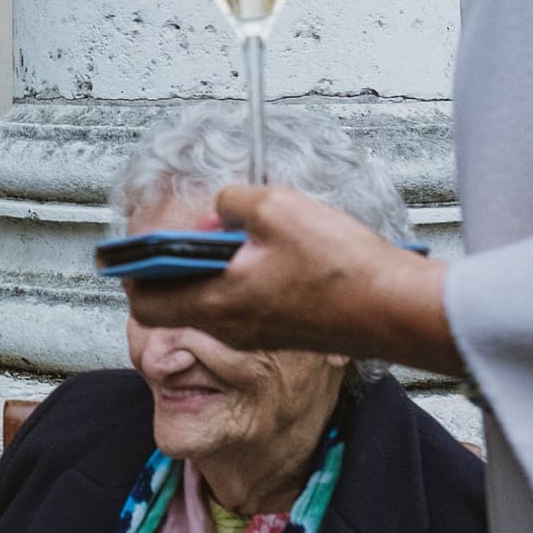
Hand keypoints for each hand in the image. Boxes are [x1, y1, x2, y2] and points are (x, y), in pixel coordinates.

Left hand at [124, 184, 461, 374]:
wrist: (401, 309)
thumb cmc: (344, 270)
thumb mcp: (276, 207)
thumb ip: (234, 201)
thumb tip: (223, 205)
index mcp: (218, 303)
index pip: (146, 306)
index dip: (133, 276)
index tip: (130, 252)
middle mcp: (233, 326)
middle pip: (179, 302)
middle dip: (175, 266)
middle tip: (187, 233)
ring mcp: (261, 331)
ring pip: (215, 299)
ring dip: (214, 267)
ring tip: (236, 232)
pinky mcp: (289, 327)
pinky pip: (247, 302)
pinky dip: (244, 275)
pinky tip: (270, 248)